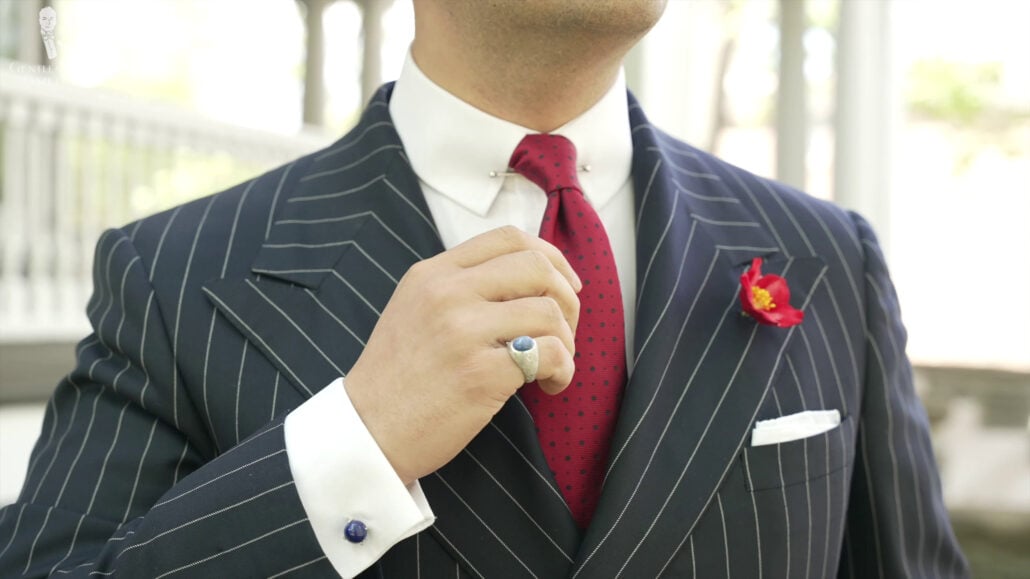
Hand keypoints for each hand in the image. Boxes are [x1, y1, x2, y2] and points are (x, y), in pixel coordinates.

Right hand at [345, 226, 581, 484]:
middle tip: (564, 330)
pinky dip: (563, 370)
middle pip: (537, 266)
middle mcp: (447, 294)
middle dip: (567, 297)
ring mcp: (463, 332)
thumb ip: (460, 287)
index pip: (508, 238)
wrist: (367, 432)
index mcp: (432, 274)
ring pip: (549, 311)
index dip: (550, 256)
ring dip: (567, 341)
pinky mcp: (481, 374)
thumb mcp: (415, 310)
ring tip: (552, 366)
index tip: (564, 284)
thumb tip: (530, 278)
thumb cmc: (398, 378)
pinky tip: (549, 385)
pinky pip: (550, 354)